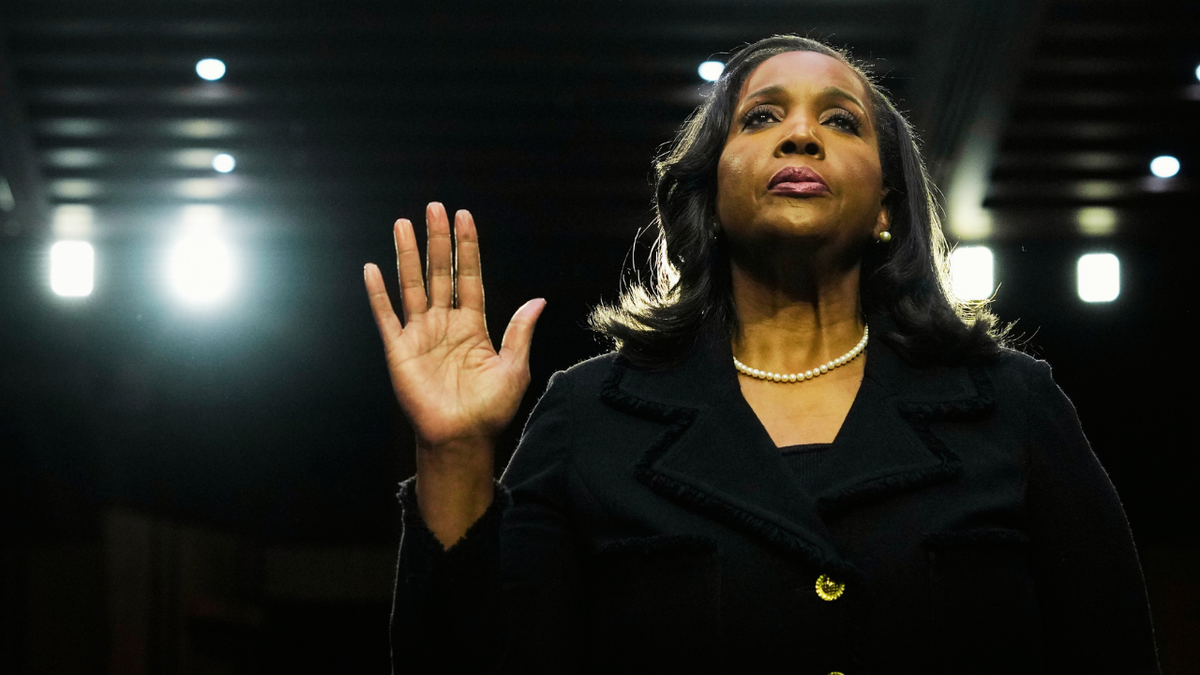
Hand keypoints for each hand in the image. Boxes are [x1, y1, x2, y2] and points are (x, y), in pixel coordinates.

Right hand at [364, 202, 545, 455]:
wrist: (461, 438)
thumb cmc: (490, 409)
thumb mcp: (514, 368)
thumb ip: (519, 332)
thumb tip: (538, 300)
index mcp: (473, 325)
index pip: (469, 276)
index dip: (467, 247)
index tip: (464, 217)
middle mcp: (445, 323)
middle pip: (440, 272)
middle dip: (437, 240)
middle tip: (434, 207)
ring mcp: (420, 334)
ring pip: (412, 285)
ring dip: (406, 254)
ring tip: (402, 223)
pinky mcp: (399, 350)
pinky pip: (386, 316)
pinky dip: (378, 293)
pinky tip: (373, 268)